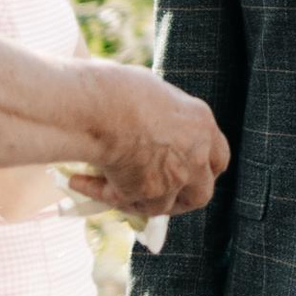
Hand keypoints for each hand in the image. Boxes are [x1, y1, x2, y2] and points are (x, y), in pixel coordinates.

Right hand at [67, 69, 229, 218]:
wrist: (101, 106)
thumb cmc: (119, 89)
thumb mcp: (152, 97)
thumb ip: (161, 121)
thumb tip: (147, 130)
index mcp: (201, 123)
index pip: (217, 158)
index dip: (202, 169)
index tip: (187, 172)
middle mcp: (196, 154)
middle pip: (200, 194)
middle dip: (180, 200)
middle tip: (158, 196)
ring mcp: (175, 178)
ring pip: (162, 206)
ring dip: (137, 201)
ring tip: (108, 189)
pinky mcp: (147, 194)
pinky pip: (123, 202)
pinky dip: (101, 195)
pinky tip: (78, 181)